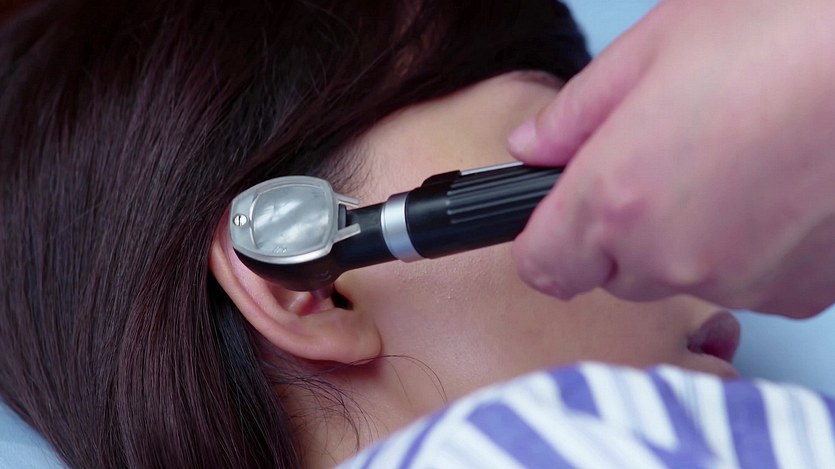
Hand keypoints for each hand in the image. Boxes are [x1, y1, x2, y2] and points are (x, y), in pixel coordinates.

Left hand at [509, 0, 834, 316]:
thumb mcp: (652, 49)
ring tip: (731, 164)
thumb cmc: (785, 31)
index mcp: (617, 198)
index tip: (558, 219)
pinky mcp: (799, 292)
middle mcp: (672, 256)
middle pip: (612, 274)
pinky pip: (747, 282)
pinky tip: (774, 189)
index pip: (543, 266)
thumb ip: (574, 115)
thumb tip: (534, 147)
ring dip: (688, 240)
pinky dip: (748, 249)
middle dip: (620, 231)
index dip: (546, 240)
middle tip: (663, 162)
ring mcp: (741, 281)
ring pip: (681, 277)